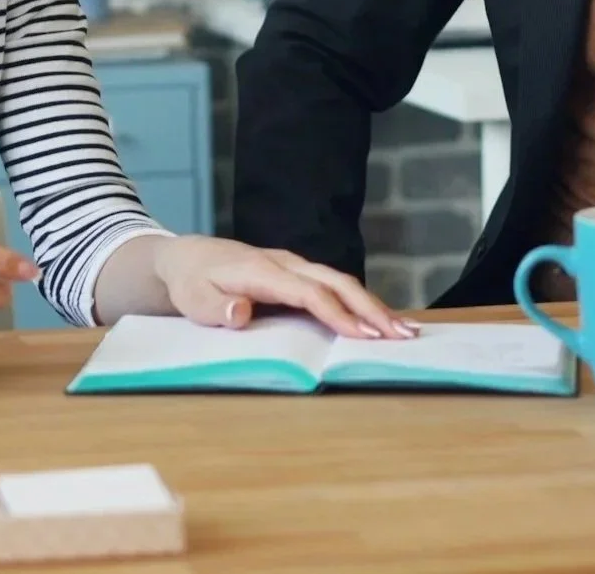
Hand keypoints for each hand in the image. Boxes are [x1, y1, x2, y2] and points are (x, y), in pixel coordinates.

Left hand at [148, 235, 413, 338]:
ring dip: (374, 306)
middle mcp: (287, 264)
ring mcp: (296, 267)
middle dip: (372, 309)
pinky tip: (381, 321)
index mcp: (264, 271)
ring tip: (404, 331)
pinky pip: (335, 287)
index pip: (309, 293)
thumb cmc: (192, 282)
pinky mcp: (299, 274)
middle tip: (402, 335)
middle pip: (337, 283)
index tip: (364, 336)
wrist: (189, 257)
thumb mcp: (193, 299)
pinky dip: (360, 303)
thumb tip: (241, 313)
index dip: (338, 314)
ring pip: (342, 283)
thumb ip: (215, 308)